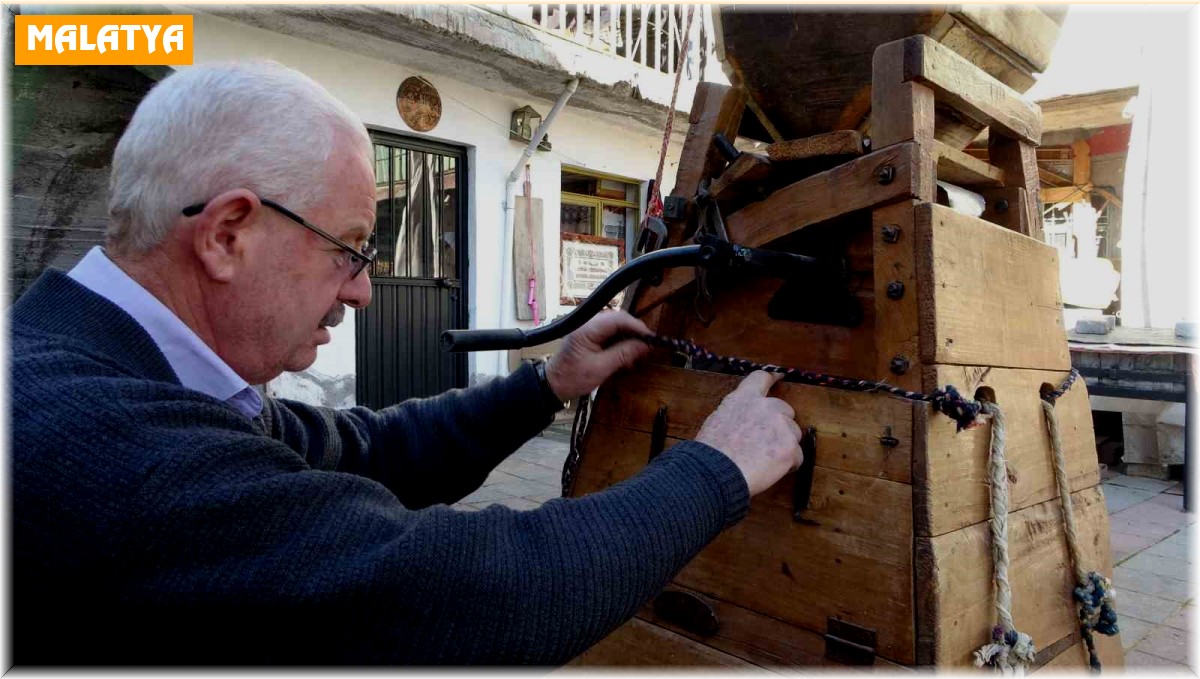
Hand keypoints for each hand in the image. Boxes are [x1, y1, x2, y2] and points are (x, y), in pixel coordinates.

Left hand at [544, 310, 652, 400]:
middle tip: (646, 348)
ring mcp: (589, 329)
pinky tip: (625, 357)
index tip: (651, 339)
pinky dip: (620, 344)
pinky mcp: (591, 336)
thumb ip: (623, 354)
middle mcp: (588, 324)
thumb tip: (645, 345)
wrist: (553, 385)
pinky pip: (610, 334)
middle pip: (618, 320)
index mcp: (587, 329)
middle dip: (634, 333)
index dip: (637, 326)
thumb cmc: (573, 378)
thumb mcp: (601, 368)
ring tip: (636, 356)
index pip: (618, 318)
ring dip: (628, 339)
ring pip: (616, 327)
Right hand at [694, 371, 803, 495]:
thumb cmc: (710, 453)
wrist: (715, 473)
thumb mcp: (717, 421)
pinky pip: (797, 456)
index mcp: (744, 399)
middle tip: (765, 442)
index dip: (772, 377)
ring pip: (793, 434)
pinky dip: (788, 464)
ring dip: (784, 445)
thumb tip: (746, 421)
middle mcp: (766, 407)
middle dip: (779, 424)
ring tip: (765, 461)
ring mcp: (781, 427)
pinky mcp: (790, 448)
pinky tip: (771, 471)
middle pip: (785, 410)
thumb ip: (738, 414)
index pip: (761, 379)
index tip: (779, 377)